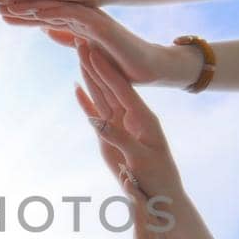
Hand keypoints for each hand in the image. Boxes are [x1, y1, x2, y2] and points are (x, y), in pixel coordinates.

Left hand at [0, 0, 200, 87]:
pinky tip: (35, 12)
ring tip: (4, 8)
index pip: (45, 18)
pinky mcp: (102, 27)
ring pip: (55, 10)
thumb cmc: (124, 66)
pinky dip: (54, 13)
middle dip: (20, 7)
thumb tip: (54, 31)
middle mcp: (83, 19)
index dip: (23, 15)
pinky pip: (73, 17)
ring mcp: (92, 21)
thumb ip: (72, 39)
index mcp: (78, 26)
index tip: (0, 14)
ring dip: (29, 9)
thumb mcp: (90, 54)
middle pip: (46, 9)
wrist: (155, 69)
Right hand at [74, 40, 185, 200]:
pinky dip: (85, 102)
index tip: (92, 50)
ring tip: (79, 55)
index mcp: (143, 118)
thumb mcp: (140, 159)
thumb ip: (119, 138)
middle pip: (109, 86)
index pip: (121, 88)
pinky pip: (96, 115)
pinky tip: (76, 88)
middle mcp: (132, 117)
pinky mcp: (112, 137)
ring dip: (90, 75)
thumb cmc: (157, 180)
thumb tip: (96, 121)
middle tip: (82, 40)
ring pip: (102, 96)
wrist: (162, 197)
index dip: (105, 70)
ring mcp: (121, 126)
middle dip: (96, 63)